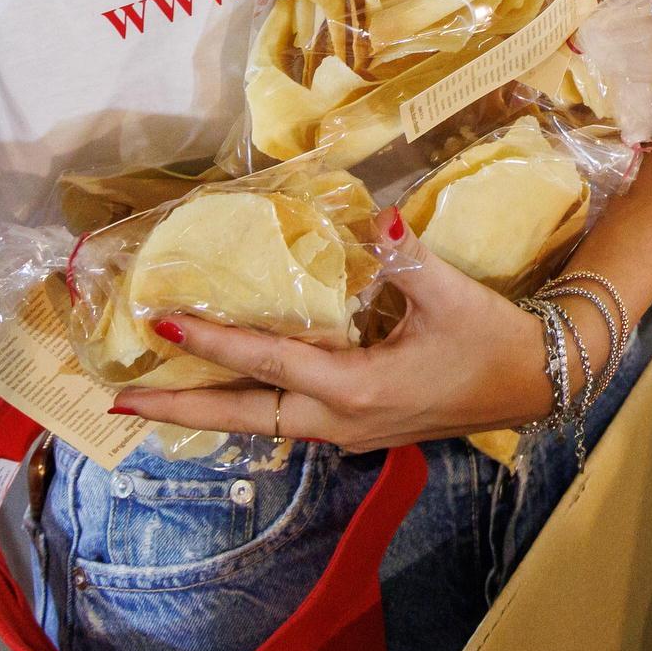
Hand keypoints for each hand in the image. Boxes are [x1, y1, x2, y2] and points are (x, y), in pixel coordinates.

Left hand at [113, 247, 560, 451]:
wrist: (533, 383)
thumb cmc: (491, 339)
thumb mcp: (451, 296)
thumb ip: (408, 258)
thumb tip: (377, 219)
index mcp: (356, 388)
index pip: (268, 364)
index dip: (213, 344)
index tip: (161, 327)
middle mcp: (339, 421)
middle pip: (244, 416)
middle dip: (180, 409)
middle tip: (118, 405)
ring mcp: (345, 431)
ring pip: (261, 422)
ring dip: (209, 410)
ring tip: (155, 398)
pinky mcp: (356, 426)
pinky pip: (285, 418)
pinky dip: (247, 404)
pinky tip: (228, 390)